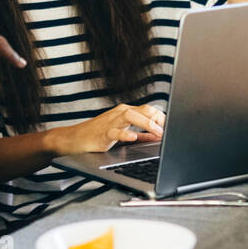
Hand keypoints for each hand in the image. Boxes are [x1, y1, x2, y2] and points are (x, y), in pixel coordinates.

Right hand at [51, 104, 165, 154]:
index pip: (150, 109)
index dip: (163, 118)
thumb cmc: (98, 136)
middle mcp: (120, 113)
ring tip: (157, 133)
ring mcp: (111, 121)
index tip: (172, 128)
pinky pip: (114, 131)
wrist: (75, 139)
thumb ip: (141, 134)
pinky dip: (124, 134)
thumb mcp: (123, 133)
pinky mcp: (102, 133)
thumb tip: (159, 137)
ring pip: (131, 115)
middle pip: (144, 109)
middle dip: (158, 120)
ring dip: (146, 124)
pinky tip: (132, 137)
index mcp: (126, 112)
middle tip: (168, 131)